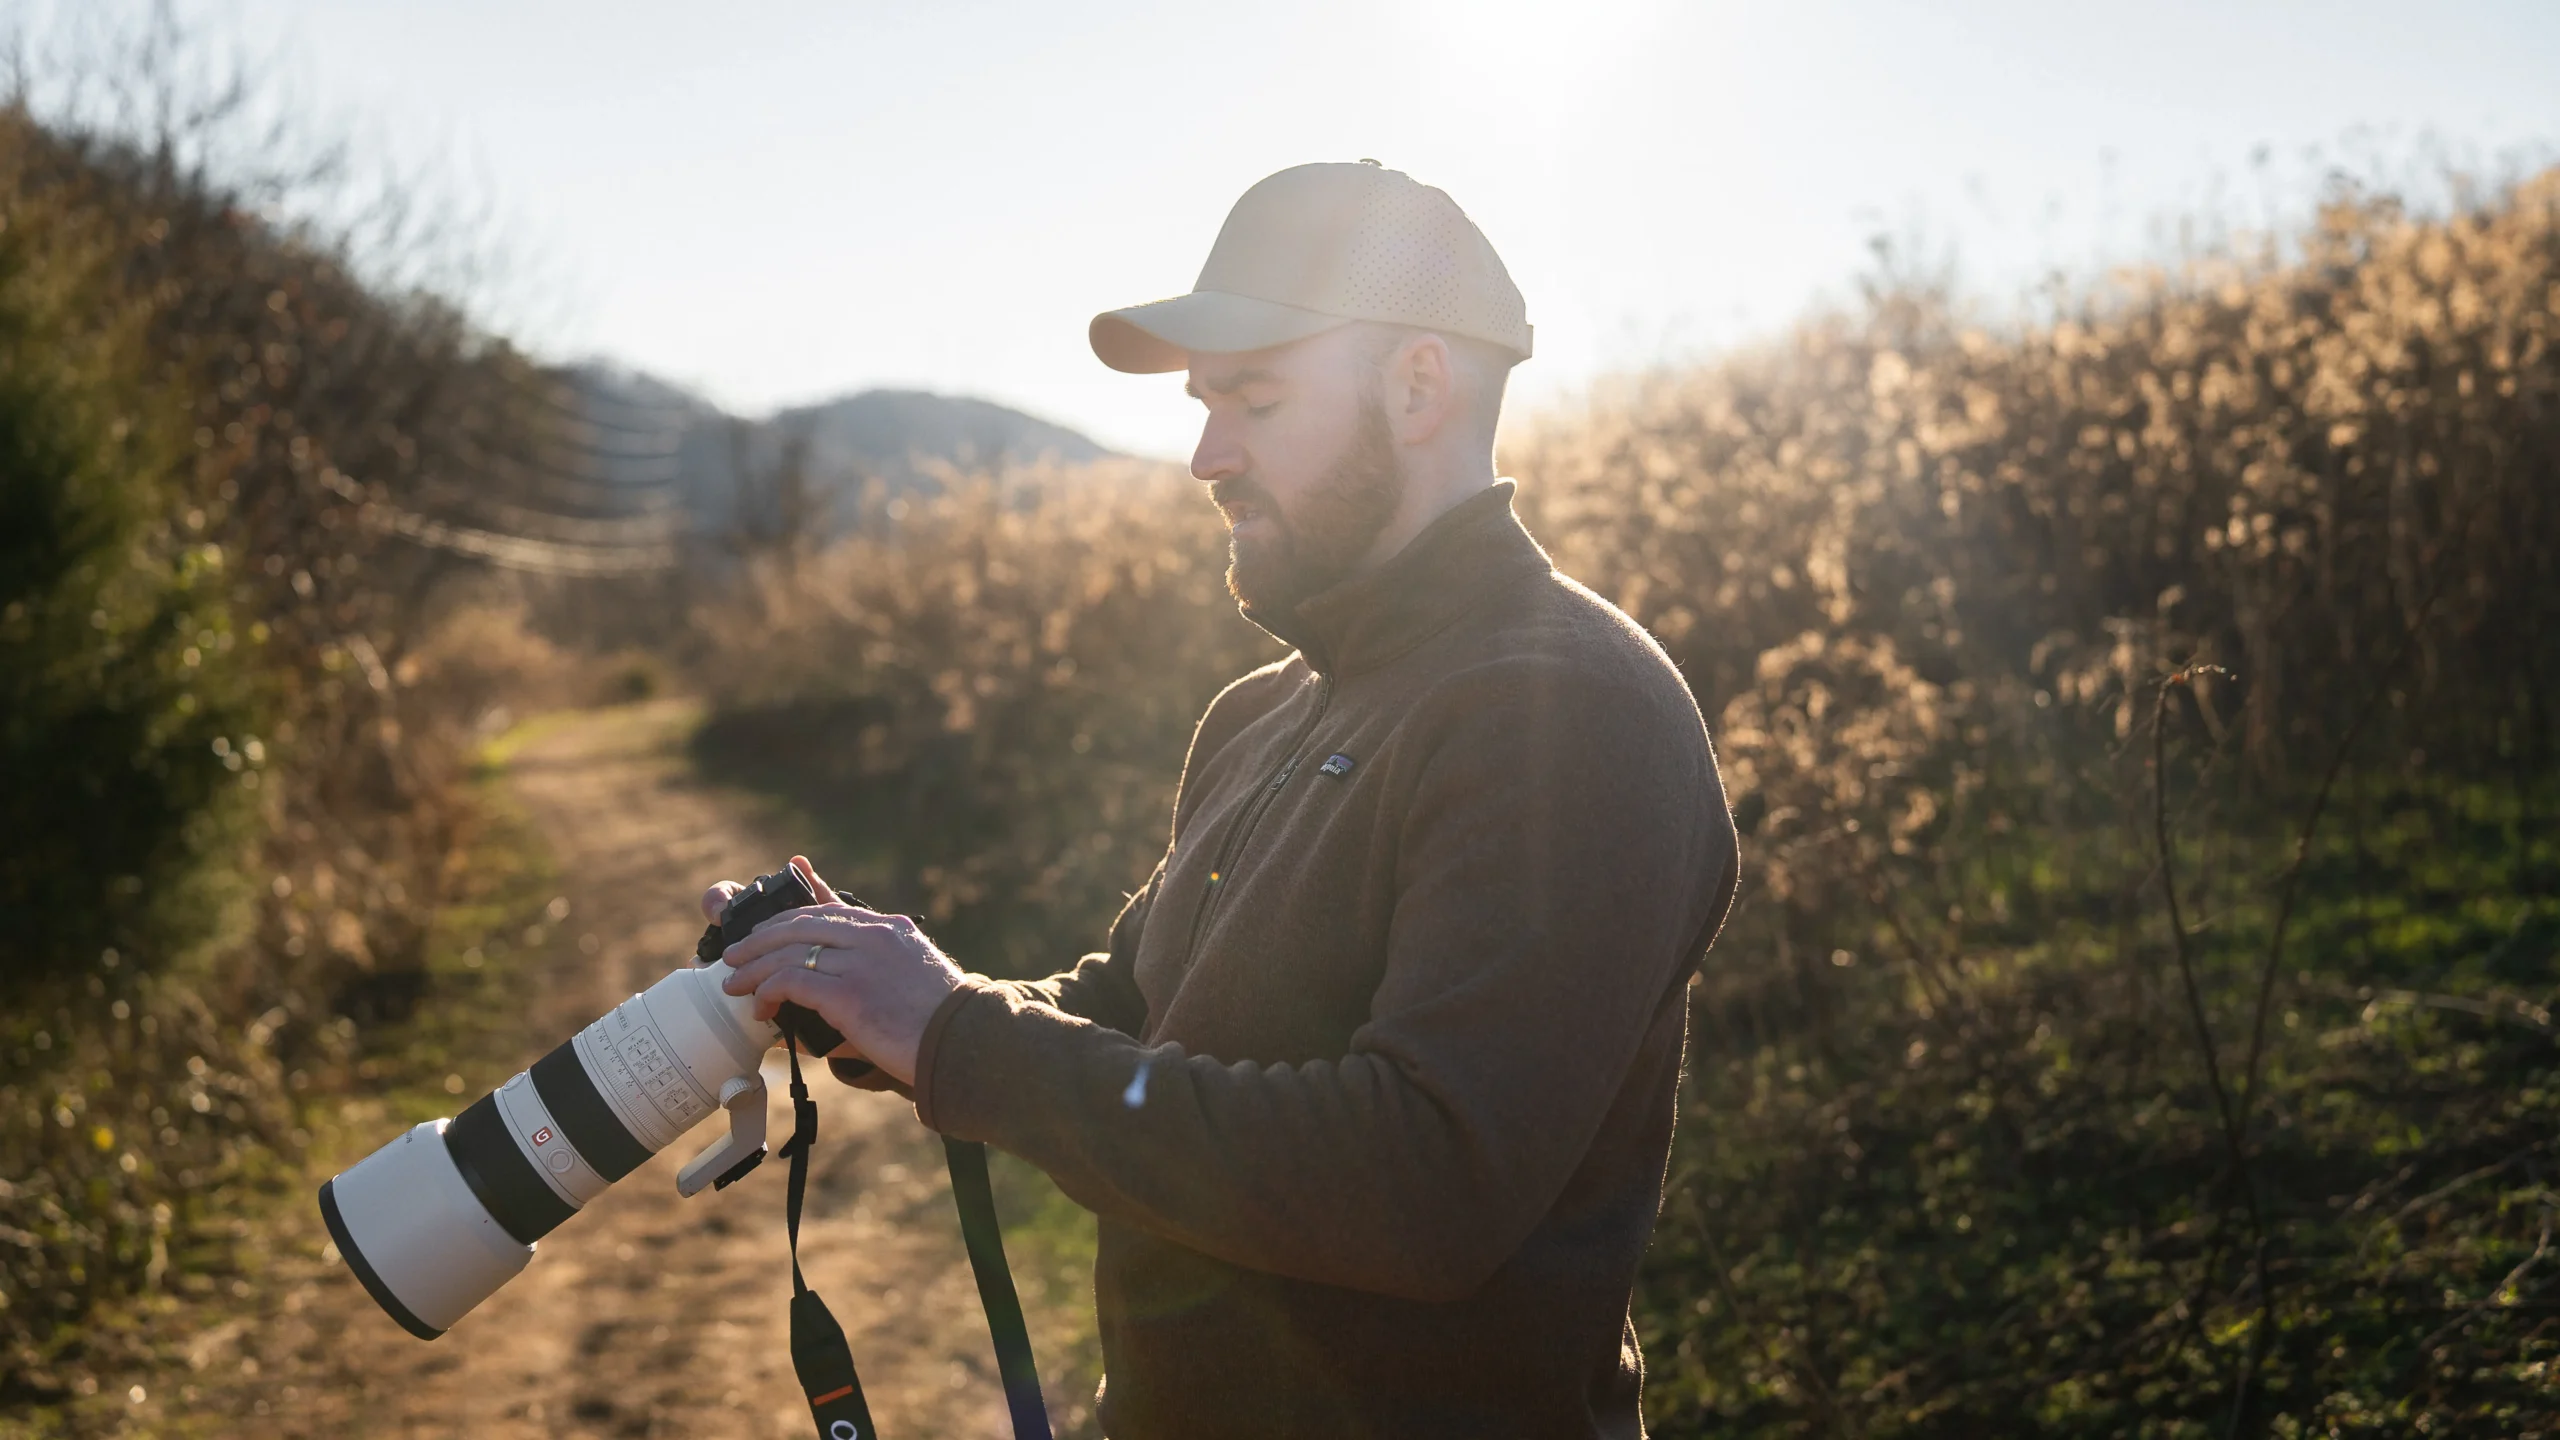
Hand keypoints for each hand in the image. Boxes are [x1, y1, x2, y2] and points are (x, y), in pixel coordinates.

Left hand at [716, 859, 962, 1087]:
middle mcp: (873, 937)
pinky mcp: (849, 994)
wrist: (965, 1041)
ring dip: (755, 968)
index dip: (790, 913)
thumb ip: (880, 972)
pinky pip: (792, 982)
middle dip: (760, 938)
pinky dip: (768, 992)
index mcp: (890, 929)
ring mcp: (861, 963)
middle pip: (800, 924)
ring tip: (735, 984)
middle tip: (736, 953)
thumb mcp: (916, 978)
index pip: (829, 909)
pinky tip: (761, 1008)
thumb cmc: (943, 1021)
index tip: (765, 921)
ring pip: (789, 953)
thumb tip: (841, 991)